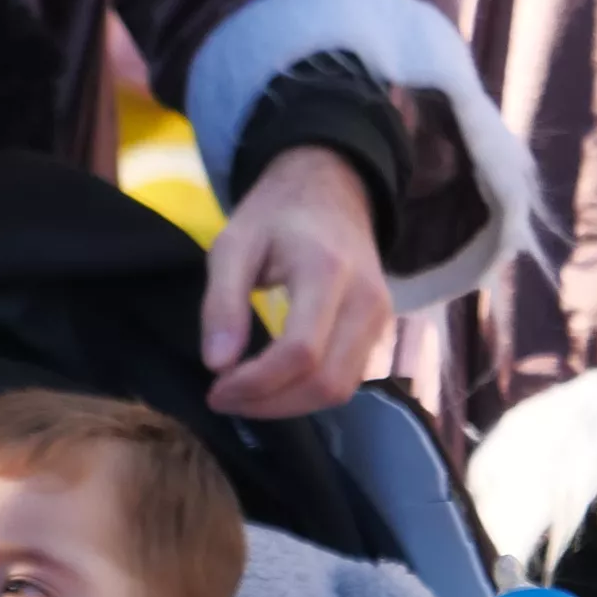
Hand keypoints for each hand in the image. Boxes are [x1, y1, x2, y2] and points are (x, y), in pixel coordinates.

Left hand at [202, 144, 394, 416]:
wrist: (332, 190)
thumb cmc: (277, 215)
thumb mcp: (233, 244)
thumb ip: (222, 302)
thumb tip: (217, 365)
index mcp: (326, 272)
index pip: (300, 352)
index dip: (256, 384)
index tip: (214, 389)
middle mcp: (366, 300)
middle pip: (327, 382)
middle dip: (271, 404)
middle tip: (224, 399)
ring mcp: (381, 318)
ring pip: (341, 390)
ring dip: (290, 406)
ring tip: (246, 396)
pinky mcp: (381, 330)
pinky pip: (349, 380)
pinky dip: (308, 394)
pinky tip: (274, 386)